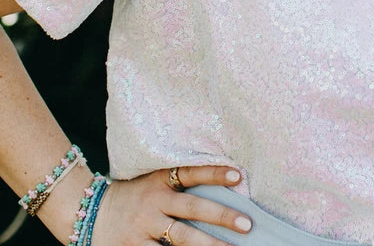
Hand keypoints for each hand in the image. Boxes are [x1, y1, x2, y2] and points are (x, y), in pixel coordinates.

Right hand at [92, 165, 252, 244]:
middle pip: (193, 209)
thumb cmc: (132, 196)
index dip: (214, 173)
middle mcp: (154, 202)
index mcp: (159, 181)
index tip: (238, 175)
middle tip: (247, 224)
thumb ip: (178, 185)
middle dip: (221, 216)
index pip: (191, 173)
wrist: (88, 211)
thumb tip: (221, 189)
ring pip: (182, 239)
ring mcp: (144, 227)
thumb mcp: (151, 183)